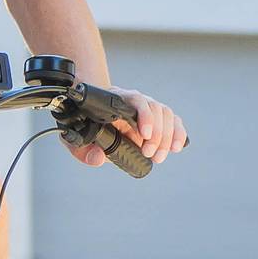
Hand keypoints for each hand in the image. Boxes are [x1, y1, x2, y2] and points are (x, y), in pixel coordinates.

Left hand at [71, 87, 188, 166]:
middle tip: (149, 154)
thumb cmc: (86, 126)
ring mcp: (148, 108)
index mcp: (116, 99)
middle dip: (157, 134)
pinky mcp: (158, 119)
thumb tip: (98, 159)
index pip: (136, 99)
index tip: (145, 135)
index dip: (145, 115)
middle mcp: (135, 101)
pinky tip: (176, 148)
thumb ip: (84, 150)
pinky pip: (174, 122)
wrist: (93, 117)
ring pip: (167, 115)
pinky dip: (179, 134)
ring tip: (157, 157)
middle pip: (155, 108)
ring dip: (167, 137)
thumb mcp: (78, 139)